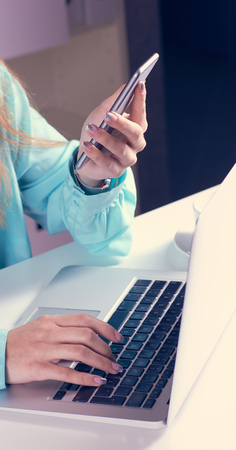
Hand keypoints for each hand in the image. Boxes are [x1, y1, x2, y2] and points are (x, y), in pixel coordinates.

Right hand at [5, 314, 123, 385]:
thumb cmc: (19, 342)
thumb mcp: (41, 327)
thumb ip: (63, 328)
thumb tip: (88, 334)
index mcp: (52, 321)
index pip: (85, 319)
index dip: (105, 328)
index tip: (117, 337)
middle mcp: (50, 332)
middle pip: (87, 336)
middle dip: (106, 348)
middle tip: (114, 358)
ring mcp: (44, 349)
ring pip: (81, 353)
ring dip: (101, 362)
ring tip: (111, 370)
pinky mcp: (38, 367)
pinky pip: (67, 372)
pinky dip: (85, 377)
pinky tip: (96, 381)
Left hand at [76, 82, 146, 186]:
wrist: (86, 159)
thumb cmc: (97, 134)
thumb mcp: (101, 114)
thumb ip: (114, 102)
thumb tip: (127, 85)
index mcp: (135, 128)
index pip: (140, 113)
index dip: (140, 100)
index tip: (139, 84)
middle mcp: (135, 144)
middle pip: (134, 133)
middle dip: (122, 123)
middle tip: (109, 115)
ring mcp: (127, 159)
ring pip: (120, 148)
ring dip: (104, 138)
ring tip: (90, 129)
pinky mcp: (115, 171)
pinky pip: (107, 163)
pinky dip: (96, 154)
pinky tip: (87, 146)